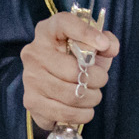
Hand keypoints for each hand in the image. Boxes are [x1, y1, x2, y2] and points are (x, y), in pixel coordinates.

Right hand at [21, 11, 120, 132]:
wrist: (54, 85)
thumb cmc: (76, 61)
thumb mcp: (92, 48)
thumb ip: (106, 43)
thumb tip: (109, 47)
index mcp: (48, 32)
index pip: (63, 23)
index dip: (85, 33)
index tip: (104, 46)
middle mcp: (34, 53)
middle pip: (73, 71)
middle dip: (97, 80)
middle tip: (100, 81)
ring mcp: (29, 78)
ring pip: (71, 95)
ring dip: (91, 99)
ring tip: (93, 96)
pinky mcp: (30, 101)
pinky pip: (63, 113)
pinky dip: (81, 115)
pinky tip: (84, 110)